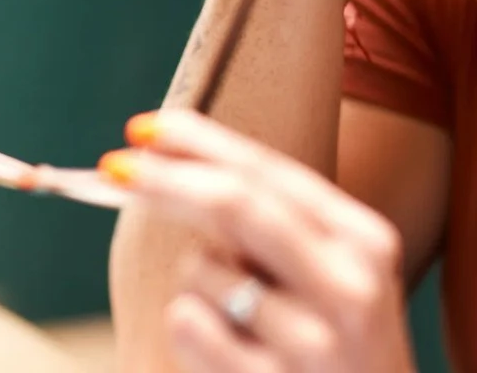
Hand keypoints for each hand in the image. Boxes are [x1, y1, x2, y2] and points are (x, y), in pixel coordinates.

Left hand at [100, 111, 417, 372]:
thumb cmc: (335, 344)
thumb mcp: (331, 274)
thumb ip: (275, 222)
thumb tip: (174, 160)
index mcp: (363, 240)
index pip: (271, 171)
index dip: (202, 143)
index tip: (146, 127)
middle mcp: (348, 284)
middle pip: (235, 205)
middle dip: (166, 180)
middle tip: (112, 167)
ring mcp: (314, 341)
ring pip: (202, 268)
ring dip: (195, 282)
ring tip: (238, 319)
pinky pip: (187, 325)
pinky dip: (187, 328)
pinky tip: (225, 353)